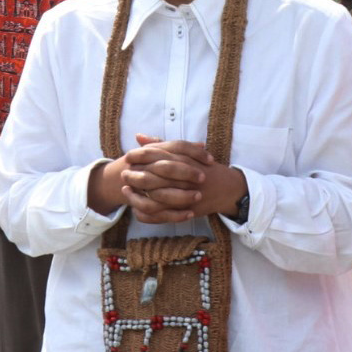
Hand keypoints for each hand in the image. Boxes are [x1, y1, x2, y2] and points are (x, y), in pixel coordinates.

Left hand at [119, 137, 245, 223]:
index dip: (139, 156)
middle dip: (135, 175)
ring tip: (126, 191)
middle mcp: (184, 175)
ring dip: (137, 196)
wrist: (228, 188)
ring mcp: (185, 194)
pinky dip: (147, 213)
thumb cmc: (203, 167)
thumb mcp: (186, 152)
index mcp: (184, 158)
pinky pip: (161, 215)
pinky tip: (136, 209)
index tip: (127, 157)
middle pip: (154, 176)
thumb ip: (161, 144)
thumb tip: (138, 137)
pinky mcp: (185, 210)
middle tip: (123, 175)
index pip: (158, 155)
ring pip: (155, 197)